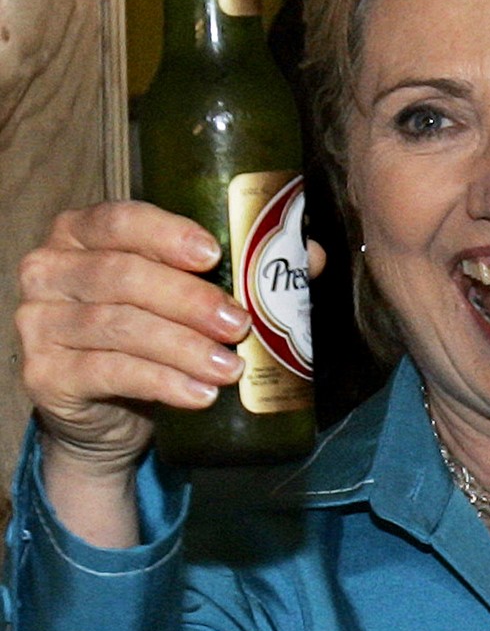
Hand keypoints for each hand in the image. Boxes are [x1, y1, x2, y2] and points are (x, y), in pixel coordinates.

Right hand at [16, 200, 251, 470]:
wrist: (110, 412)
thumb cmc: (153, 334)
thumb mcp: (188, 296)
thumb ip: (243, 268)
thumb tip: (309, 256)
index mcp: (82, 232)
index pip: (119, 219)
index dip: (166, 233)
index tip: (214, 255)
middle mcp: (50, 269)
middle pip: (122, 276)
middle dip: (189, 300)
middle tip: (239, 323)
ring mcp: (39, 322)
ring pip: (117, 327)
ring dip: (182, 347)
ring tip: (230, 367)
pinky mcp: (44, 375)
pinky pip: (107, 373)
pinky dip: (161, 383)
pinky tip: (199, 395)